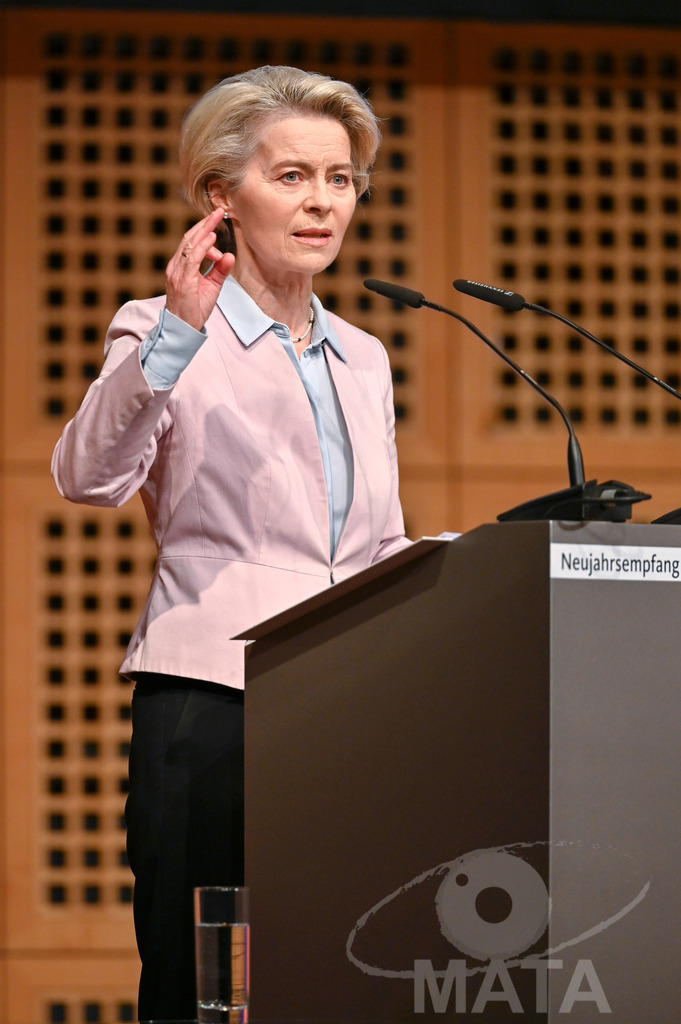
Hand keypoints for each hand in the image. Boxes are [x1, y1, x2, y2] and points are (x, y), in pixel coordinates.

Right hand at [165, 208, 235, 330]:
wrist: (184, 329)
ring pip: (190, 244)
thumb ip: (219, 271)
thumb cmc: (195, 309)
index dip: (205, 230)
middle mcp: (176, 266)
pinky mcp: (182, 280)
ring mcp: (177, 272)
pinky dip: (202, 246)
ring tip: (217, 218)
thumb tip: (230, 255)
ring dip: (204, 230)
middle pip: (190, 238)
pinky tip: (212, 238)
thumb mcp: (212, 287)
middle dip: (205, 223)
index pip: (191, 242)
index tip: (218, 221)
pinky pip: (192, 258)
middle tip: (219, 211)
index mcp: (181, 266)